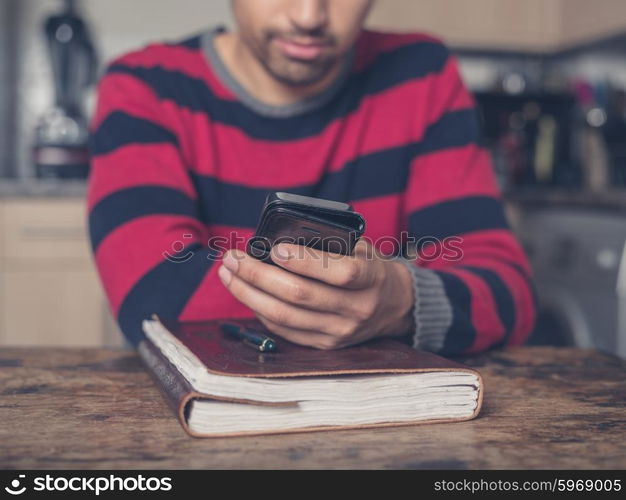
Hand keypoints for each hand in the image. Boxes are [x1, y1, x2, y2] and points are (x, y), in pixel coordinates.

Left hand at [217, 239, 414, 348]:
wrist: (392, 306)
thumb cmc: (369, 268)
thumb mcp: (361, 249)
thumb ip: (330, 245)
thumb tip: (278, 241)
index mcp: (370, 279)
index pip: (339, 273)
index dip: (304, 261)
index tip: (274, 248)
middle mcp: (356, 309)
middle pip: (300, 295)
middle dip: (258, 275)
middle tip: (232, 258)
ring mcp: (339, 332)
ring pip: (284, 316)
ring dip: (249, 294)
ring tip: (228, 274)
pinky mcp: (325, 345)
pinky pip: (284, 330)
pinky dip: (260, 311)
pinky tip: (247, 294)